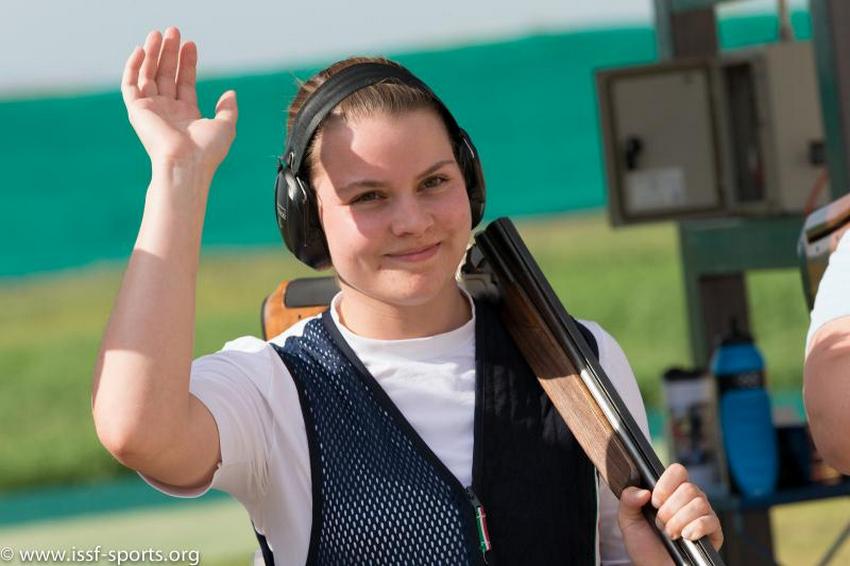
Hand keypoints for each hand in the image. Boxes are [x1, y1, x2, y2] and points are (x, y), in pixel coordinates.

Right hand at [121, 27, 237, 175]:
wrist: (187, 164)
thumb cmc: (207, 151)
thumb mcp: (225, 126)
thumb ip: (228, 109)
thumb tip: (231, 92)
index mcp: (186, 115)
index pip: (184, 82)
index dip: (187, 62)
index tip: (192, 44)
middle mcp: (167, 111)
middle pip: (166, 74)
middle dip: (169, 52)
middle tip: (174, 31)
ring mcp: (151, 110)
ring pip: (148, 75)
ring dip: (152, 53)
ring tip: (158, 33)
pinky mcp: (137, 111)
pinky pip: (130, 84)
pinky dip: (133, 67)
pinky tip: (140, 50)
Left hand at [618, 463, 722, 565]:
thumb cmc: (645, 546)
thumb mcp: (628, 522)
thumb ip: (628, 500)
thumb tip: (642, 490)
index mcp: (671, 492)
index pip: (678, 471)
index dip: (666, 484)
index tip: (654, 502)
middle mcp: (690, 500)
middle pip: (689, 488)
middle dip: (670, 510)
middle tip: (661, 524)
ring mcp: (703, 515)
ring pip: (700, 503)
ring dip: (680, 521)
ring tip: (671, 534)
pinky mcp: (714, 531)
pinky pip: (711, 521)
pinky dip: (696, 528)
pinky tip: (686, 537)